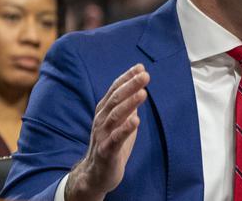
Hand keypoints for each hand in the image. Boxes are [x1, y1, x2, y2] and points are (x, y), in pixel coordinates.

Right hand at [66, 64, 149, 200]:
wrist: (96, 174)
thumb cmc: (112, 144)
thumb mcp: (121, 121)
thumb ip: (128, 105)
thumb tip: (140, 87)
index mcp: (105, 111)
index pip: (115, 90)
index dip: (127, 78)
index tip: (140, 67)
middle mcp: (101, 120)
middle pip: (115, 99)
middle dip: (130, 86)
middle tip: (145, 75)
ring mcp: (102, 135)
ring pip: (115, 116)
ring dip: (129, 103)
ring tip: (143, 93)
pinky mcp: (106, 151)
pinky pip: (115, 139)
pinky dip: (125, 129)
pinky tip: (136, 120)